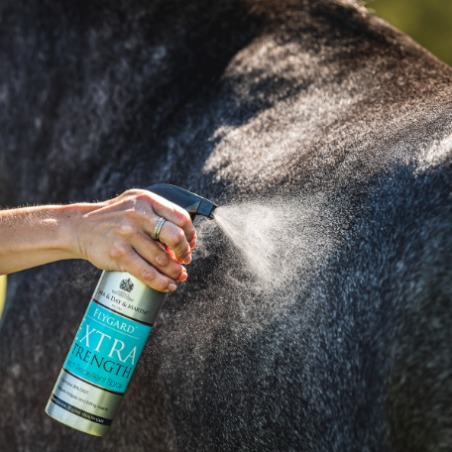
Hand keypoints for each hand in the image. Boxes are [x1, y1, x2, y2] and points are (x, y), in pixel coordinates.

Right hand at [73, 189, 196, 291]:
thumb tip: (185, 239)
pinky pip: (146, 272)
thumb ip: (158, 214)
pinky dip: (161, 282)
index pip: (181, 217)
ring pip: (162, 258)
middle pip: (175, 237)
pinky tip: (168, 286)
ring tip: (179, 276)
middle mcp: (139, 215)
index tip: (190, 244)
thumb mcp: (136, 204)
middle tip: (185, 260)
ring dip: (175, 271)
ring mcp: (128, 234)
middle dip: (184, 252)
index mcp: (147, 201)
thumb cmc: (114, 218)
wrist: (80, 227)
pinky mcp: (119, 253)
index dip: (190, 234)